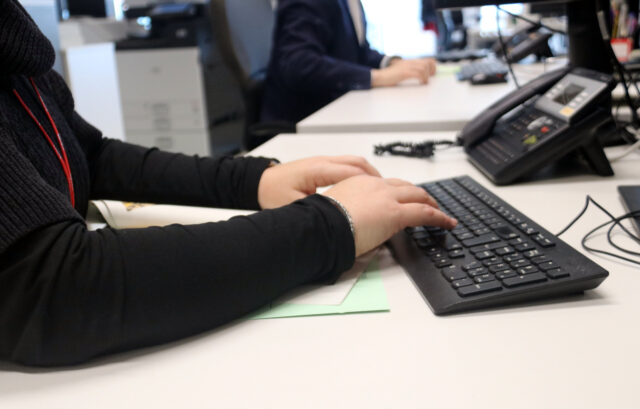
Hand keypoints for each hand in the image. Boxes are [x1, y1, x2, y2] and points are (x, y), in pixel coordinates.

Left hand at [258, 156, 380, 208]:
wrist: (259, 182)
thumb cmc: (272, 193)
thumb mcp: (293, 206)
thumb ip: (315, 210)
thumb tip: (335, 219)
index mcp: (318, 170)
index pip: (351, 172)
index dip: (370, 182)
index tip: (385, 193)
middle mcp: (324, 162)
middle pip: (358, 163)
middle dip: (377, 177)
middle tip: (391, 192)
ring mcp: (324, 162)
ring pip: (355, 163)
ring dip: (371, 175)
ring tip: (384, 191)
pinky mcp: (323, 166)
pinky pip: (348, 166)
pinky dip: (362, 174)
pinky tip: (367, 187)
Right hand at [323, 175, 456, 256]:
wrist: (322, 225)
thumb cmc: (322, 223)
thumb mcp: (336, 211)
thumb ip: (349, 211)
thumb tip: (355, 223)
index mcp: (358, 183)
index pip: (385, 184)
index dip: (398, 191)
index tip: (402, 197)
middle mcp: (376, 186)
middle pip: (405, 186)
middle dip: (418, 194)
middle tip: (426, 203)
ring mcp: (387, 198)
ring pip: (418, 196)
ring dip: (431, 203)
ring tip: (439, 213)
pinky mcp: (396, 213)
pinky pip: (425, 213)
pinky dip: (439, 217)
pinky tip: (446, 223)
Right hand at [371, 58, 436, 86]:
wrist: (380, 76)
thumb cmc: (389, 76)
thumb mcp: (401, 70)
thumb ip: (409, 70)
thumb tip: (419, 75)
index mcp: (410, 61)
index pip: (427, 59)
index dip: (432, 66)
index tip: (432, 74)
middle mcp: (410, 62)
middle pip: (427, 63)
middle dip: (431, 71)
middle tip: (429, 79)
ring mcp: (407, 66)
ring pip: (424, 68)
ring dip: (426, 76)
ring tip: (424, 82)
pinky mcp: (404, 72)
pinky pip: (418, 74)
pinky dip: (422, 79)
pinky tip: (421, 83)